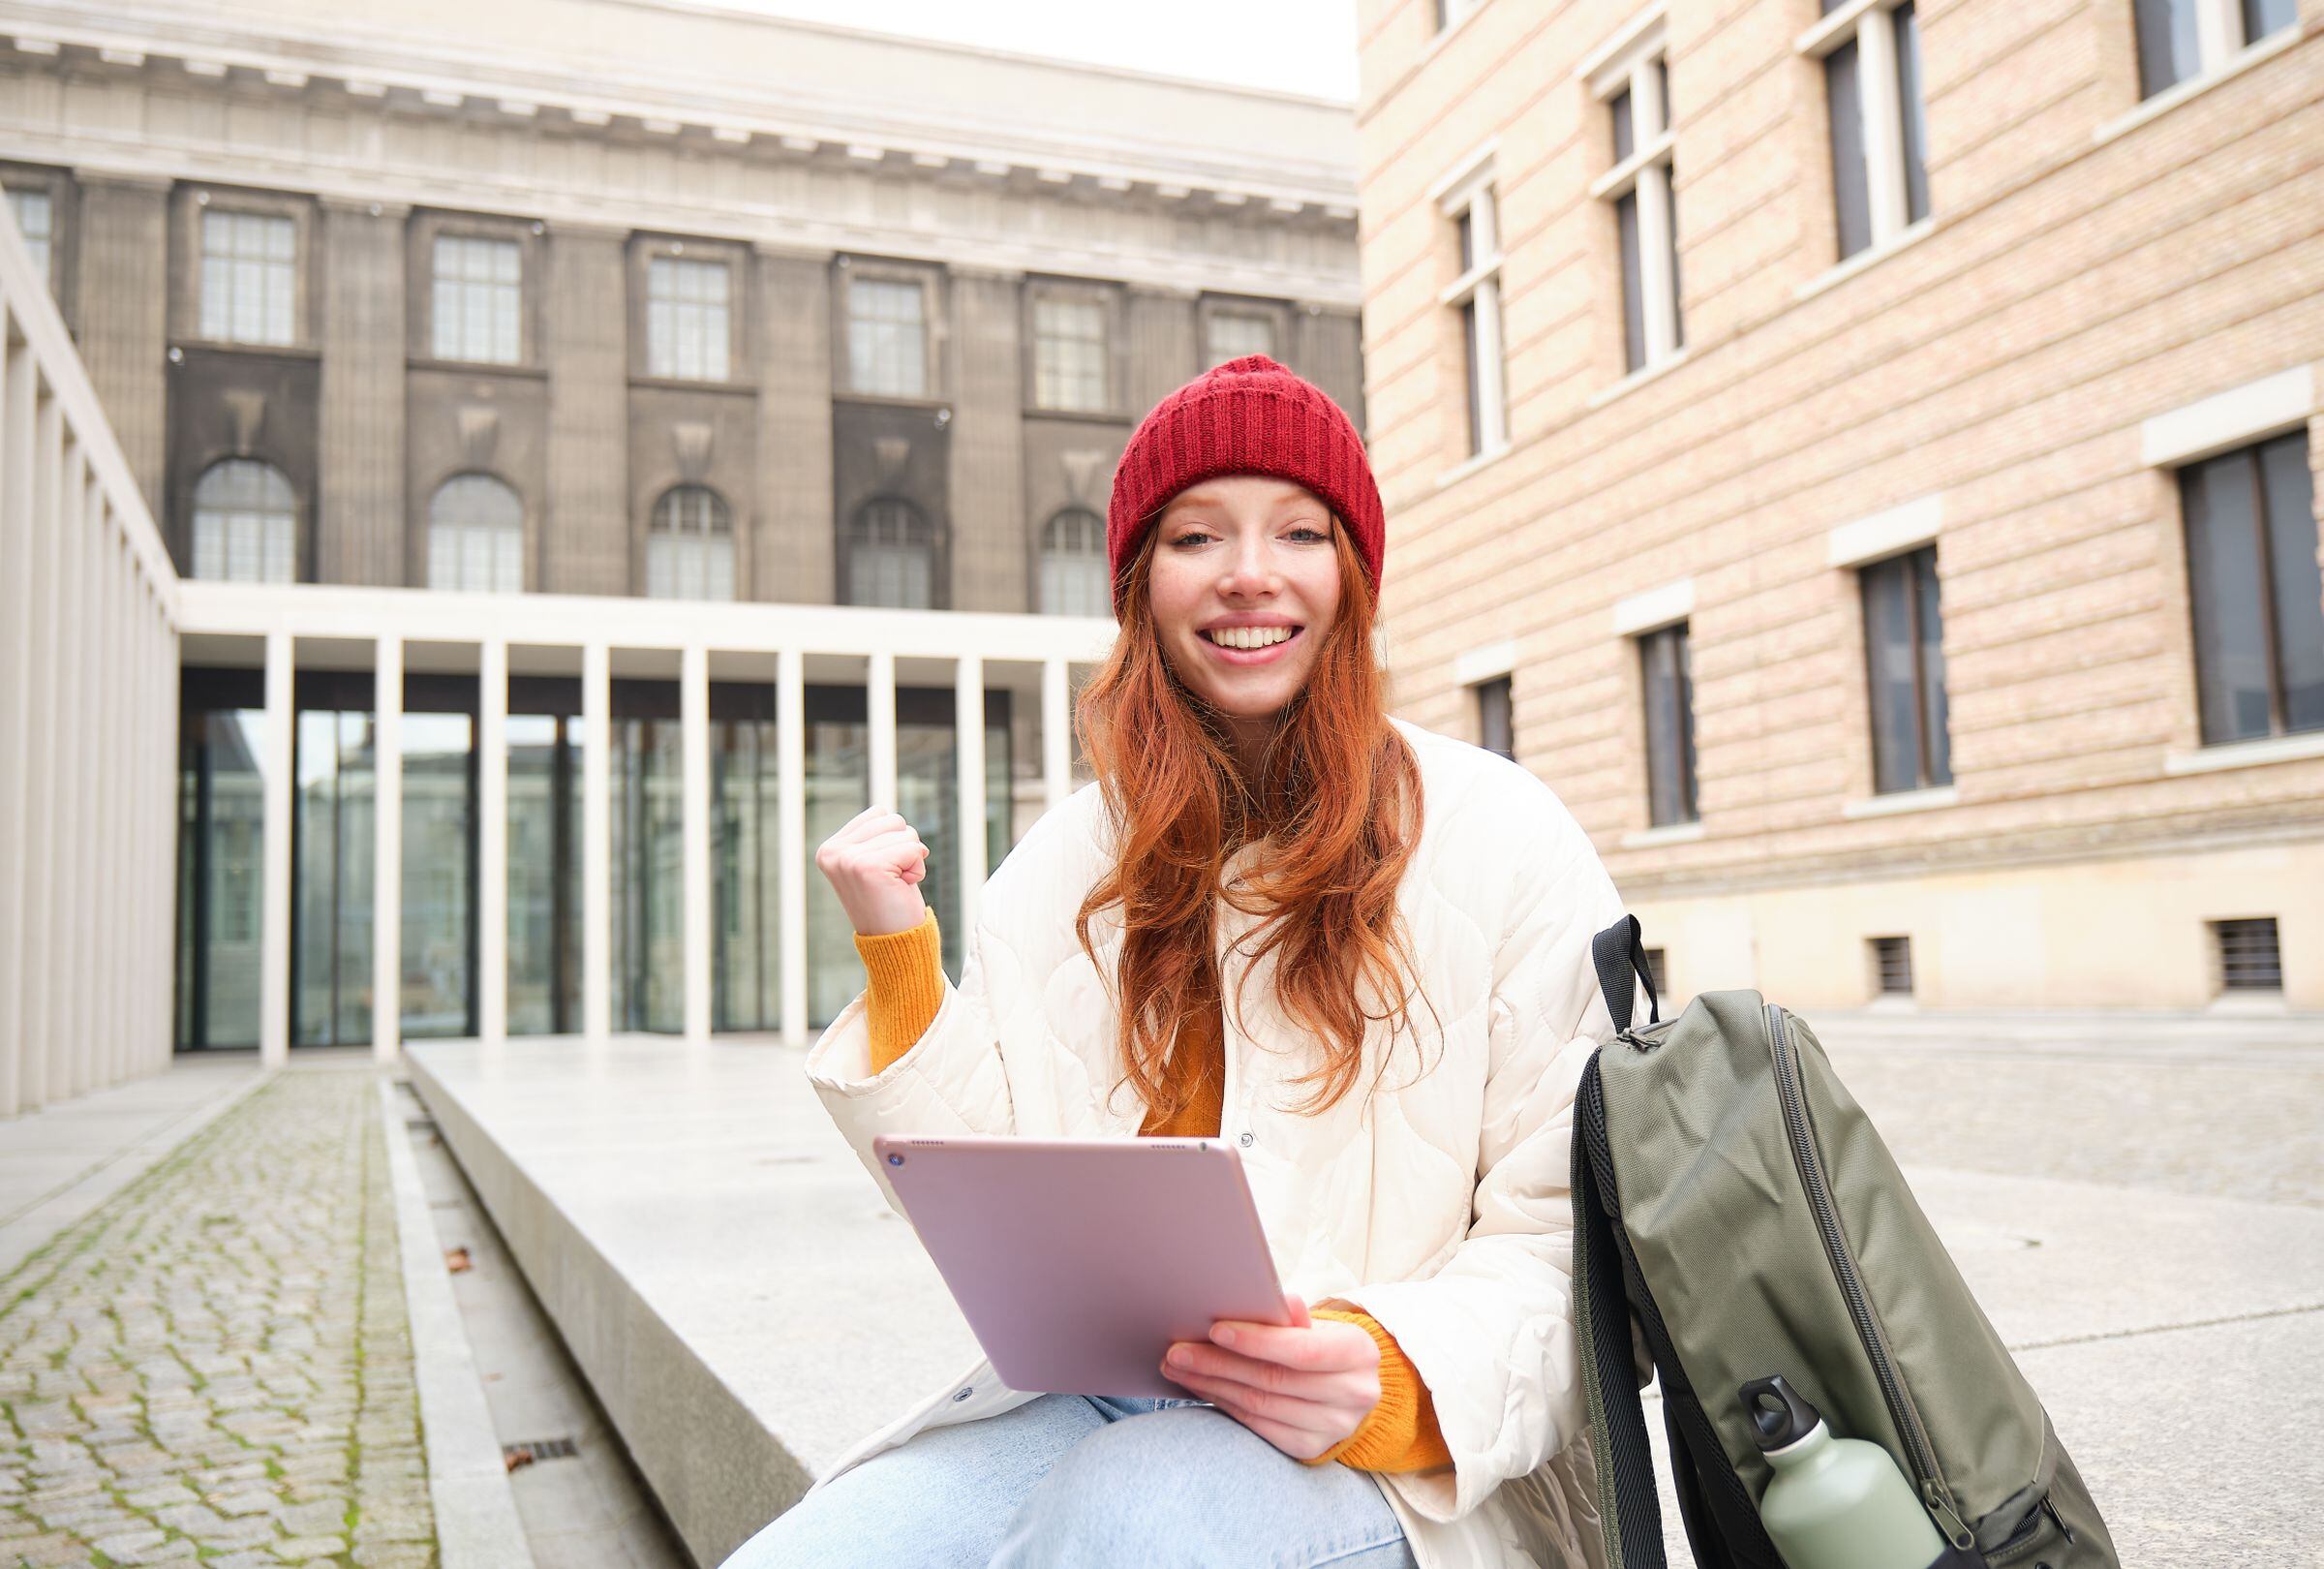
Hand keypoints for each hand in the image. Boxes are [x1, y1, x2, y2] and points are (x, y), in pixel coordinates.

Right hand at [814, 805, 929, 936]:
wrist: (894, 943)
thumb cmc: (890, 901)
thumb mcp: (873, 861)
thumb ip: (872, 835)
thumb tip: (884, 812)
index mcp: (830, 848)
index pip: (878, 812)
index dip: (893, 840)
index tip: (882, 871)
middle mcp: (833, 852)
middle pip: (893, 819)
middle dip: (904, 847)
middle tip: (891, 880)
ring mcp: (848, 859)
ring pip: (905, 831)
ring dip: (912, 858)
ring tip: (896, 883)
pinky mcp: (869, 867)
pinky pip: (914, 848)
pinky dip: (917, 868)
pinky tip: (902, 888)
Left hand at [1160, 1293, 1380, 1460]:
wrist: (1346, 1387)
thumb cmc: (1322, 1344)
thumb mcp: (1318, 1323)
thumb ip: (1294, 1316)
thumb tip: (1279, 1299)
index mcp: (1358, 1353)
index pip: (1302, 1351)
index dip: (1257, 1342)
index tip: (1214, 1330)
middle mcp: (1352, 1395)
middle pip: (1273, 1380)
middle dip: (1219, 1364)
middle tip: (1177, 1351)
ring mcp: (1333, 1427)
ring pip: (1259, 1405)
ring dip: (1212, 1385)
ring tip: (1178, 1367)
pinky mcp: (1310, 1448)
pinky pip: (1257, 1426)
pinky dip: (1224, 1405)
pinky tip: (1201, 1387)